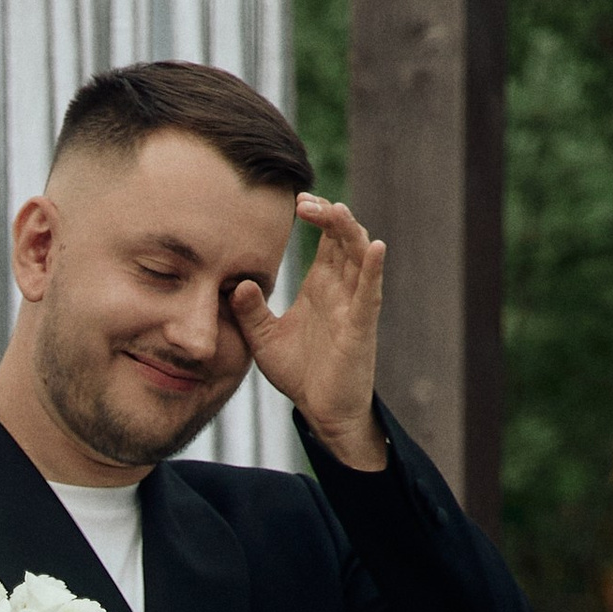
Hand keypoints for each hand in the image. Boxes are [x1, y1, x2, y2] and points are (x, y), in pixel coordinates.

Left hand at [228, 195, 386, 468]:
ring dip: (350, 231)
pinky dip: (374, 269)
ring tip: (335, 210)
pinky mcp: (361, 327)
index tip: (297, 201)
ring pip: (361, 256)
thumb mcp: (263, 339)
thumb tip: (237, 283)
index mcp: (321, 285)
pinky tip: (375, 247)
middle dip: (329, 214)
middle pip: (344, 238)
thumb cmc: (299, 372)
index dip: (318, 215)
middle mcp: (341, 289)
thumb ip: (249, 311)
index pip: (327, 239)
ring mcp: (354, 305)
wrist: (320, 410)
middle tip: (304, 201)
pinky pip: (371, 294)